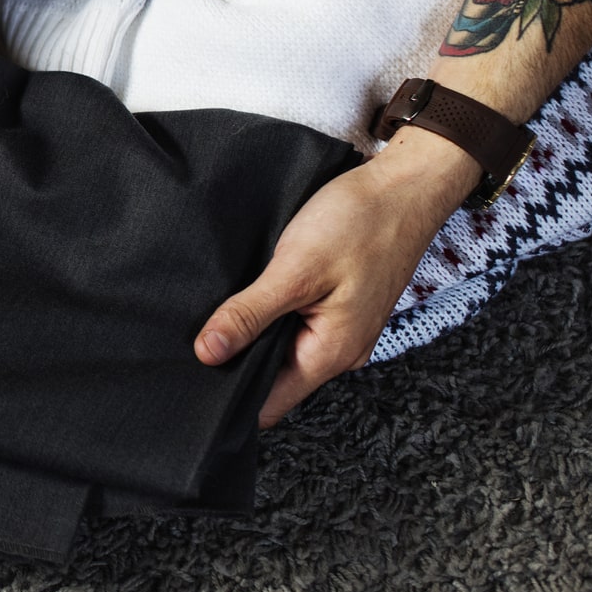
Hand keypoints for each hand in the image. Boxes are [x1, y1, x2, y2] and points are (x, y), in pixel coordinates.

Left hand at [194, 128, 479, 425]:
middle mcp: (338, 350)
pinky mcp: (338, 305)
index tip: (189, 382)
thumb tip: (207, 354)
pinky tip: (245, 296)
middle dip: (234, 364)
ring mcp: (340, 328)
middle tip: (188, 344)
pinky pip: (295, 324)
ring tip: (210, 318)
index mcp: (331, 353)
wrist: (403, 188)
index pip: (271, 404)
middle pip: (274, 378)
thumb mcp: (295, 270)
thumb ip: (250, 315)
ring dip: (251, 336)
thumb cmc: (359, 225)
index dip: (229, 398)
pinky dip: (269, 314)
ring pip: (282, 348)